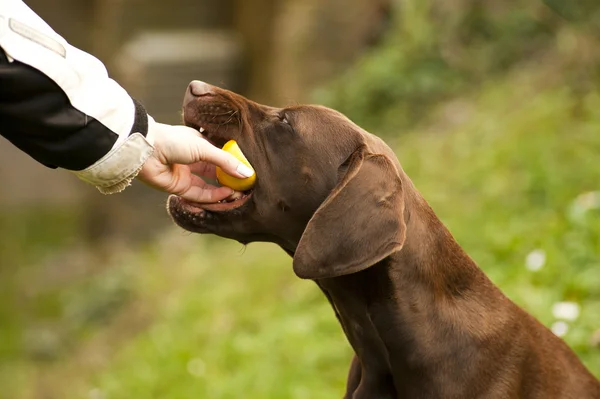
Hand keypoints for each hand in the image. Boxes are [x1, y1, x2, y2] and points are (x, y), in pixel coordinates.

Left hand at [137, 122, 253, 201]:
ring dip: (222, 192)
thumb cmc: (174, 141)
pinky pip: (198, 195)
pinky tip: (224, 196)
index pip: (221, 157)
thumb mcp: (205, 148)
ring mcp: (186, 174)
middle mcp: (193, 159)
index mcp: (200, 144)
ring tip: (237, 195)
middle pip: (216, 174)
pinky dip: (211, 197)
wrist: (146, 150)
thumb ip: (226, 161)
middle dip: (230, 182)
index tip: (248, 174)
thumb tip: (247, 173)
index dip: (234, 166)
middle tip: (245, 189)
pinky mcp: (179, 187)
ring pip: (208, 186)